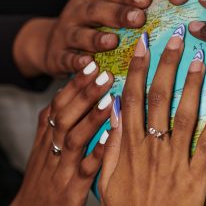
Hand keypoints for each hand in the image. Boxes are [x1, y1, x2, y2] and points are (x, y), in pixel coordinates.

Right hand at [12, 61, 114, 204]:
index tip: (91, 65)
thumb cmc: (45, 173)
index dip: (74, 85)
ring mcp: (63, 169)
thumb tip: (67, 90)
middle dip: (84, 95)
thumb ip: (55, 120)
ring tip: (109, 99)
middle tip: (104, 74)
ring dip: (91, 119)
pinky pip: (86, 170)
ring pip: (75, 140)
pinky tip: (111, 136)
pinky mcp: (73, 190)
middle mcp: (53, 149)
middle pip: (66, 117)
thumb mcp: (45, 145)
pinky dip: (97, 152)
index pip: (58, 105)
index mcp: (47, 136)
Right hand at [14, 0, 151, 77]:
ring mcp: (66, 34)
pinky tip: (88, 63)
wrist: (54, 41)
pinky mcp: (59, 56)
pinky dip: (76, 62)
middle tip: (139, 18)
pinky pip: (67, 59)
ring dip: (96, 38)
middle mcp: (76, 11)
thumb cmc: (90, 18)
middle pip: (96, 9)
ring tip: (113, 41)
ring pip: (80, 34)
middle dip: (118, 13)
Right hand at [99, 29, 205, 205]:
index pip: (134, 97)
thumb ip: (112, 140)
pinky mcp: (197, 173)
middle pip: (160, 98)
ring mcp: (176, 158)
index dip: (139, 68)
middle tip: (176, 38)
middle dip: (167, 65)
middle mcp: (153, 145)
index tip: (145, 43)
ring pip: (185, 114)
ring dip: (192, 84)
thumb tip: (114, 106)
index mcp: (131, 144)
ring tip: (199, 57)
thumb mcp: (107, 175)